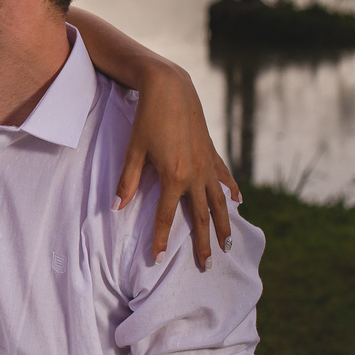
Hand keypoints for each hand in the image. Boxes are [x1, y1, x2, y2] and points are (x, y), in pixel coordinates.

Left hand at [116, 62, 240, 269]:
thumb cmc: (148, 118)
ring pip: (219, 201)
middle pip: (202, 216)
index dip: (162, 239)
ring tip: (228, 244)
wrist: (170, 88)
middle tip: (206, 266)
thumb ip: (127, 181)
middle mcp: (196, 174)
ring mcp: (207, 164)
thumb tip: (117, 207)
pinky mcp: (212, 152)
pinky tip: (237, 202)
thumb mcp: (133, 150)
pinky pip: (224, 177)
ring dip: (224, 224)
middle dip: (204, 243)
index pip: (168, 216)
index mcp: (174, 177)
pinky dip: (230, 191)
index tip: (159, 259)